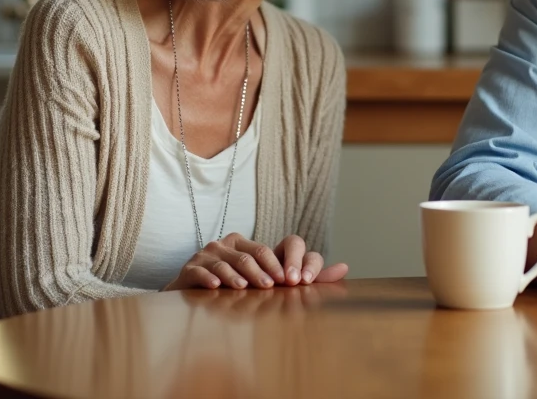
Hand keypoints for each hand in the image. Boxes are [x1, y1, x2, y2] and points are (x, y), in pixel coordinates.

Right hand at [163, 232, 348, 290]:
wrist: (191, 293)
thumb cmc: (236, 287)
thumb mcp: (269, 279)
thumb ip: (305, 274)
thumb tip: (345, 268)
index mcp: (249, 244)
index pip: (273, 247)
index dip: (287, 261)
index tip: (296, 281)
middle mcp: (230, 243)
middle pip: (254, 254)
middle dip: (266, 271)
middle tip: (275, 286)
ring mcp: (209, 252)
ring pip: (231, 261)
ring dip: (241, 277)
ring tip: (248, 289)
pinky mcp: (192, 266)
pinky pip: (204, 271)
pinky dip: (214, 279)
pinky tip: (220, 288)